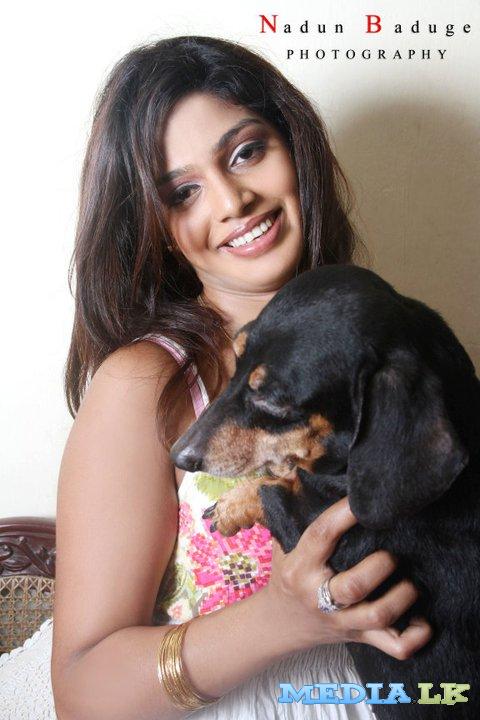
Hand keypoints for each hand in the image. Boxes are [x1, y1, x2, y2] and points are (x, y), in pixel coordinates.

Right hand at [264, 496, 431, 658]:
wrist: (279, 623)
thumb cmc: (288, 573)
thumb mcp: (284, 544)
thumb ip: (298, 516)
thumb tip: (316, 477)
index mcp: (300, 567)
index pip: (321, 537)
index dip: (343, 515)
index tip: (360, 500)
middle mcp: (318, 596)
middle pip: (354, 587)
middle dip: (380, 566)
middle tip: (391, 554)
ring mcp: (340, 621)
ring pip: (377, 616)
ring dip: (401, 597)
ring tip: (409, 582)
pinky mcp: (359, 638)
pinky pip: (393, 646)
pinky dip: (414, 636)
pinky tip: (423, 620)